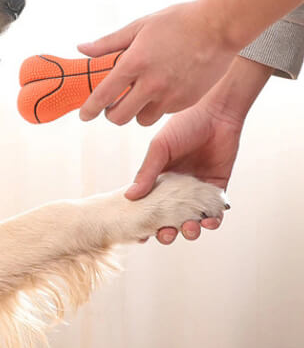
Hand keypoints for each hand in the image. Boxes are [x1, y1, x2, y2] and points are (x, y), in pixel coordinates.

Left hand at [77, 0, 238, 125]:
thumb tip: (81, 48)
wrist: (220, 26)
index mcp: (134, 63)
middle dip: (112, 114)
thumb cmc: (177, 22)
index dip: (90, 109)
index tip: (84, 116)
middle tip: (113, 106)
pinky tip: (163, 89)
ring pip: (142, 120)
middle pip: (120, 117)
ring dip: (136, 112)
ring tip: (139, 96)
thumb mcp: (139, 26)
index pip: (103, 96)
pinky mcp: (186, 101)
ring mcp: (170, 95)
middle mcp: (151, 84)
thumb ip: (108, 43)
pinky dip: (158, 106)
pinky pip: (163, 113)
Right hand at [128, 101, 241, 243]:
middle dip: (166, 231)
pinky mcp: (218, 189)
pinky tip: (208, 221)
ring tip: (188, 229)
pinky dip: (212, 221)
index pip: (148, 205)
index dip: (145, 221)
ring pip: (191, 220)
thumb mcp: (159, 148)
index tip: (142, 234)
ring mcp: (197, 190)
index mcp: (158, 178)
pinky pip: (214, 212)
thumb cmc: (184, 125)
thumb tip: (129, 197)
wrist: (217, 114)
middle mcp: (176, 188)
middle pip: (169, 218)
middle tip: (165, 233)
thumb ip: (146, 172)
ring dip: (189, 230)